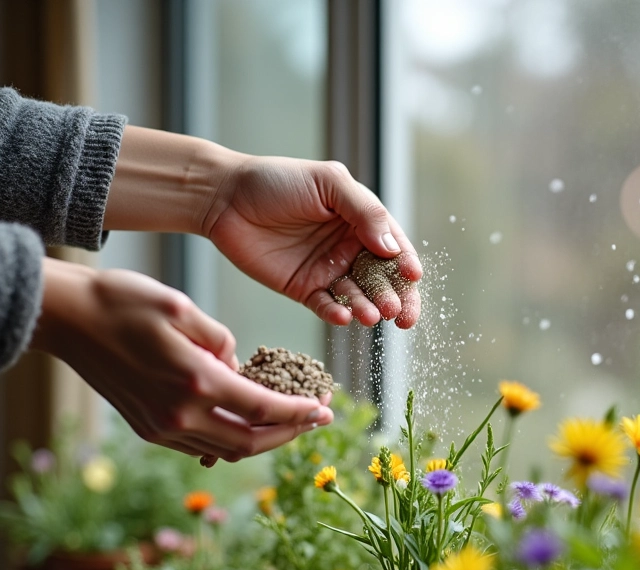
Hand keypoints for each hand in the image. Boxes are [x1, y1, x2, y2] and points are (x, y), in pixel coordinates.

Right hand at [31, 259, 332, 460]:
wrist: (66, 318)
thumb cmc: (123, 302)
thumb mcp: (183, 308)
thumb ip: (223, 343)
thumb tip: (240, 369)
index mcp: (195, 382)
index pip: (262, 409)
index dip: (299, 414)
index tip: (324, 410)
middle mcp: (179, 415)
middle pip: (250, 441)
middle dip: (290, 434)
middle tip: (316, 420)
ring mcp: (162, 428)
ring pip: (227, 449)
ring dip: (263, 440)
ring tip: (290, 422)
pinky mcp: (150, 429)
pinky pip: (202, 445)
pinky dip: (232, 439)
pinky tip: (248, 422)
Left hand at [204, 156, 421, 328]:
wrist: (225, 198)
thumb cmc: (277, 181)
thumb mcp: (328, 183)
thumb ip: (364, 211)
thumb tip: (391, 249)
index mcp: (360, 220)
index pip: (393, 247)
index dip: (406, 263)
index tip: (413, 277)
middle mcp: (348, 247)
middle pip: (382, 278)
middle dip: (395, 297)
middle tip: (400, 314)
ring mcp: (327, 270)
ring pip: (357, 296)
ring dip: (368, 307)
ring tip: (372, 316)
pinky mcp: (304, 289)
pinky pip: (326, 305)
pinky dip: (336, 313)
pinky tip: (343, 316)